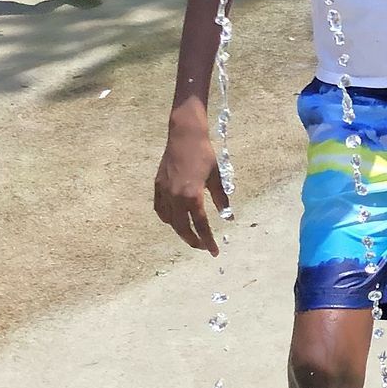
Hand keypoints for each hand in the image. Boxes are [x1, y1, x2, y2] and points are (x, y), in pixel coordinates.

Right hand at [154, 116, 229, 253]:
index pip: (201, 225)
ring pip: (170, 221)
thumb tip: (228, 216)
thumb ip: (221, 199)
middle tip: (202, 246)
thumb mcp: (216, 177)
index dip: (208, 240)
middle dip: (193, 240)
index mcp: (192, 195)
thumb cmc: (204, 154)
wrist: (185, 136)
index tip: (214, 252)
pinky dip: (167, 218)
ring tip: (190, 234)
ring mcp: (164, 192)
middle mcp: (176, 197)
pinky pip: (160, 210)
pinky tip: (175, 220)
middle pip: (183, 228)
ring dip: (180, 230)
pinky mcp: (157, 186)